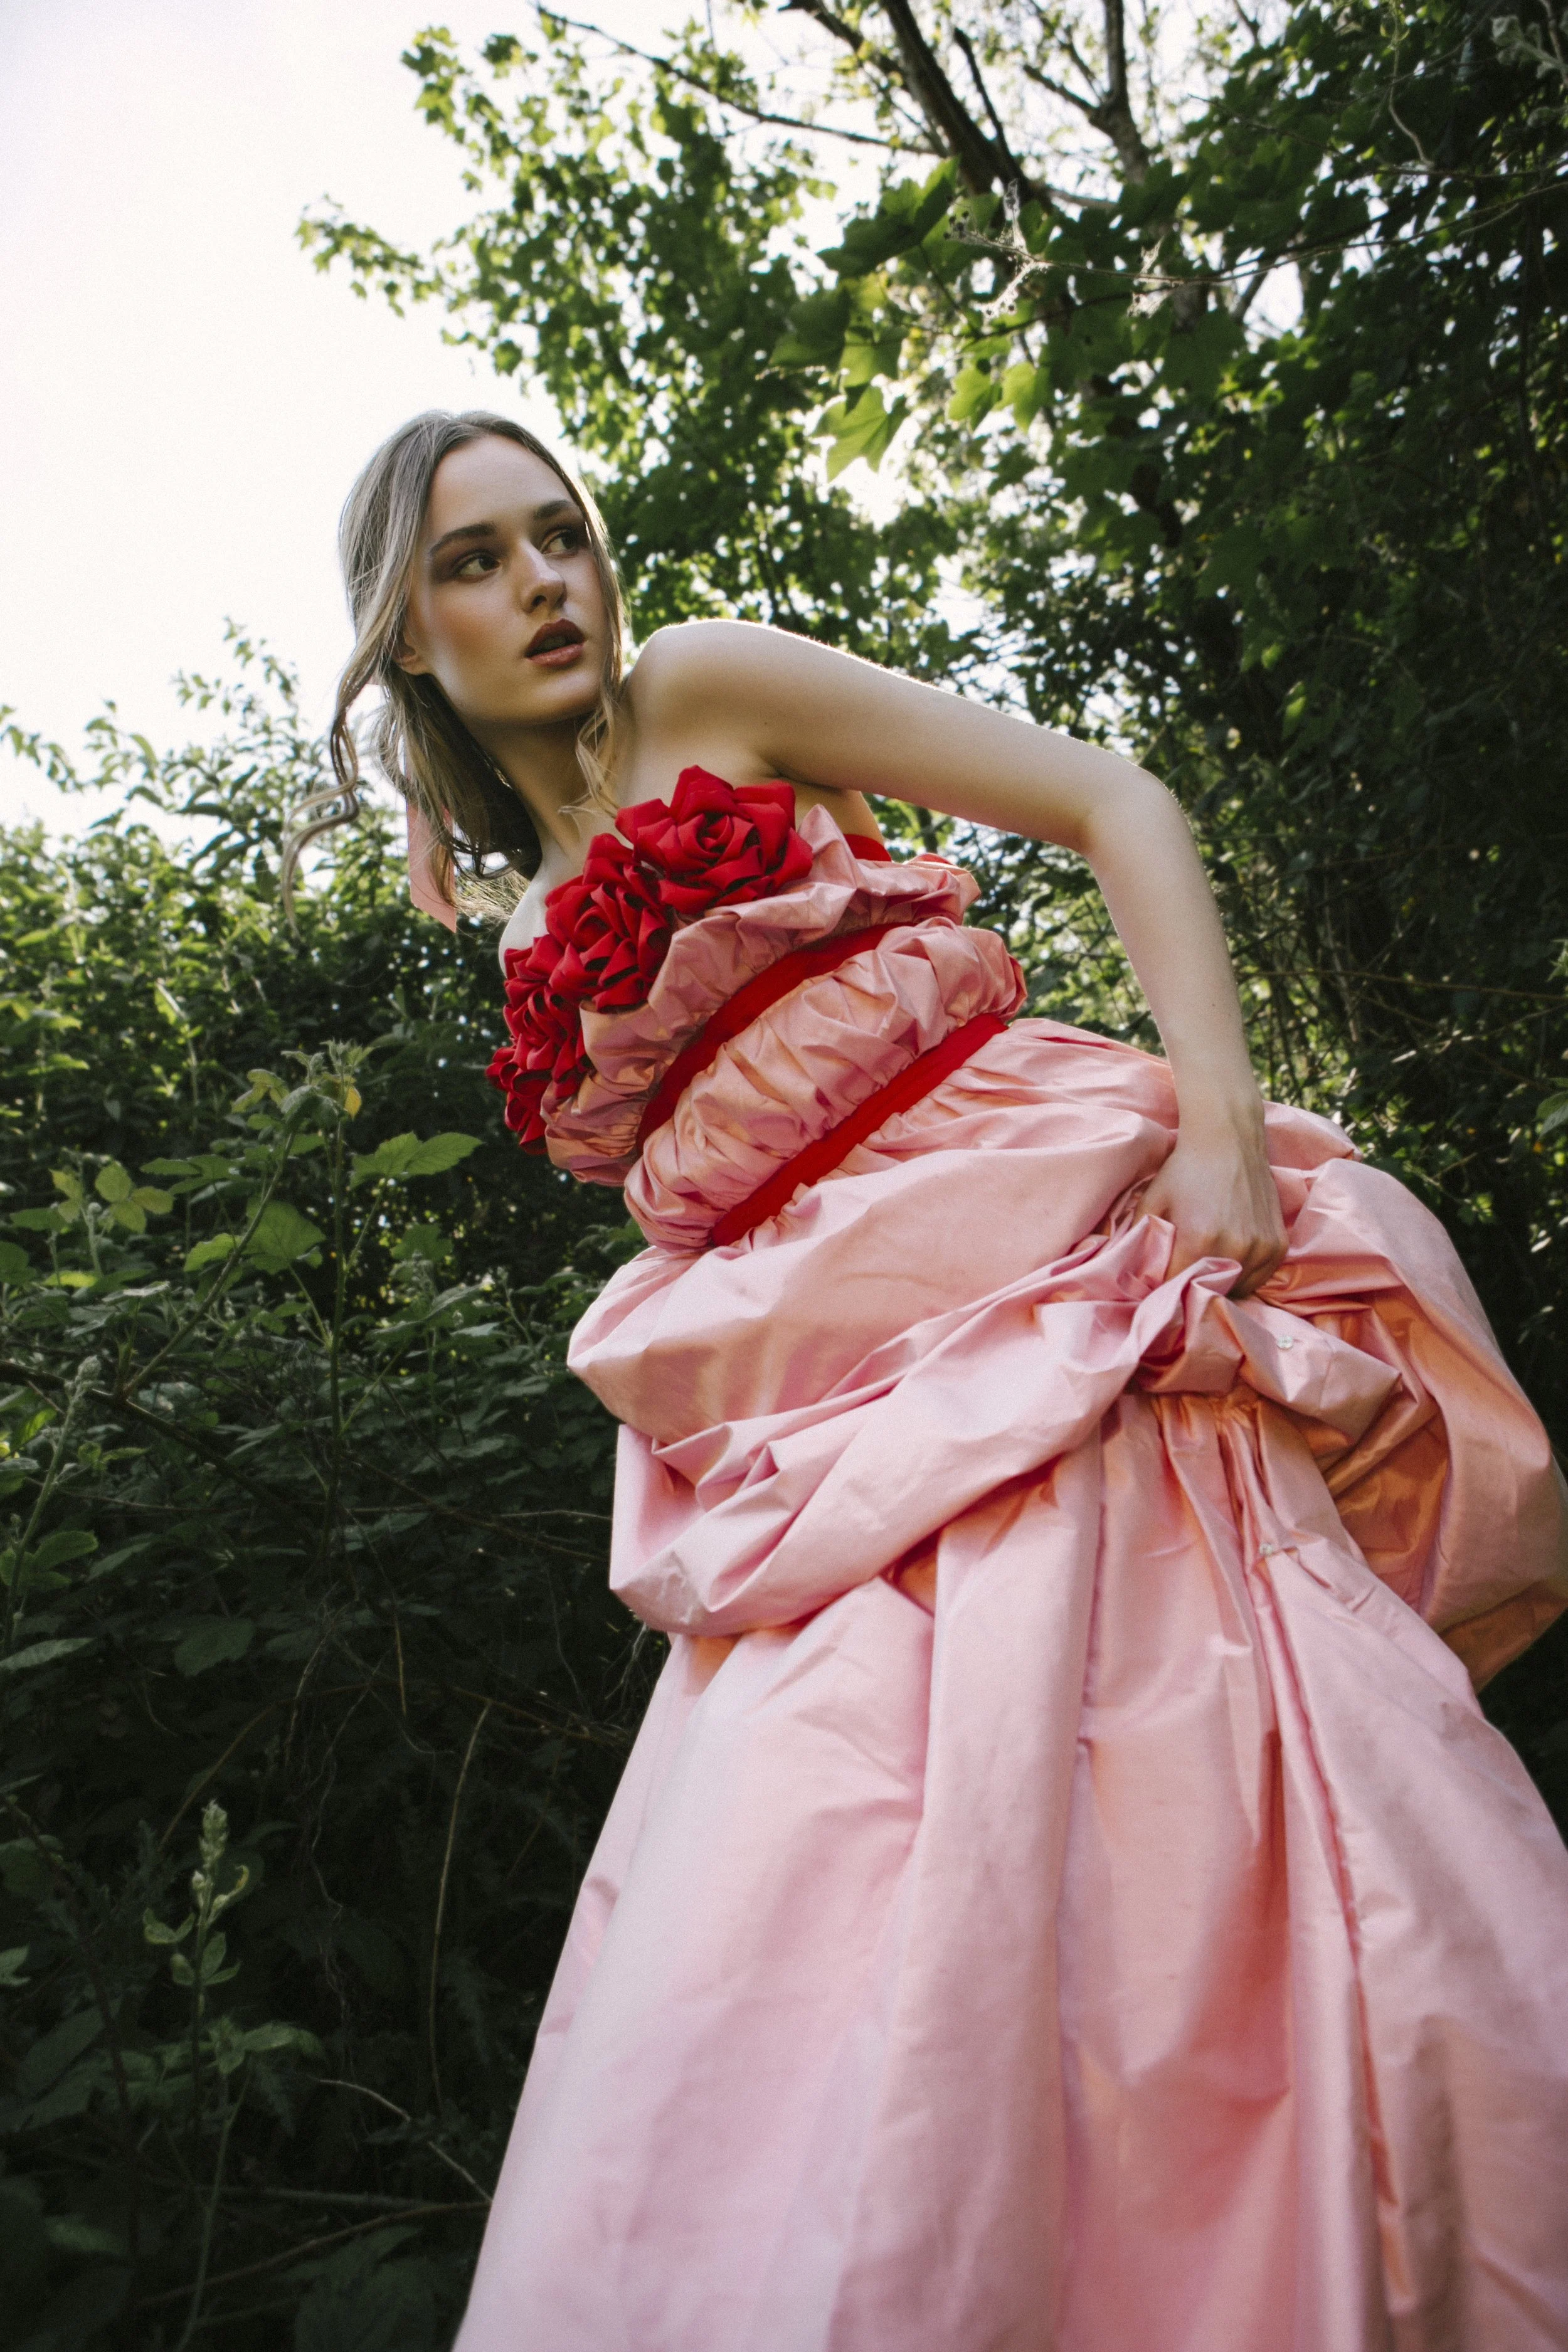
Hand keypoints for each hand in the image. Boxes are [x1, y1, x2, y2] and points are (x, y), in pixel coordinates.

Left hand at [1142, 1107, 1286, 1299]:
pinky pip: (1260, 1277)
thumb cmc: (1184, 1170)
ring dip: (1221, 1284)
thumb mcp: (1151, 1203)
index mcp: (1198, 1240)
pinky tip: (1231, 1259)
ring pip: (1237, 1289)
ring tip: (1209, 1267)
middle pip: (1209, 1292)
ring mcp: (1260, 1248)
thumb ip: (1143, 1243)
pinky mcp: (1278, 1245)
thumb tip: (1138, 1278)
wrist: (1228, 1139)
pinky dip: (1245, 1275)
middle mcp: (1234, 1248)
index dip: (1165, 1287)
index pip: (1177, 1287)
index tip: (1161, 1280)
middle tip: (1185, 1274)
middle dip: (1193, 1288)